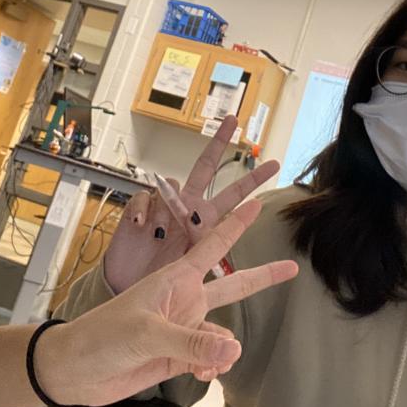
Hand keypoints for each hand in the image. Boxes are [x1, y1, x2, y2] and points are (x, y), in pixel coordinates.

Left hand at [35, 199, 297, 405]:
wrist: (77, 371)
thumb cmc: (102, 335)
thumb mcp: (147, 332)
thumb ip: (191, 341)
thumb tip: (233, 348)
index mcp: (175, 279)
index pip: (212, 246)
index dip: (235, 225)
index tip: (258, 205)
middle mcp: (184, 300)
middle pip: (233, 286)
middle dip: (262, 277)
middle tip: (291, 267)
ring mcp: (184, 328)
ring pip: (223, 334)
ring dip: (222, 348)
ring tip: (207, 362)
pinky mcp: (180, 355)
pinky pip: (212, 357)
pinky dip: (212, 366)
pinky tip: (202, 373)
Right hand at [103, 116, 279, 293]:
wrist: (130, 287)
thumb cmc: (163, 279)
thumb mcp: (192, 270)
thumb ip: (206, 251)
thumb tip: (208, 231)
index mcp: (206, 219)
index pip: (234, 195)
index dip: (252, 180)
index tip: (275, 164)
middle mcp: (187, 205)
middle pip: (205, 166)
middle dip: (218, 142)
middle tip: (232, 120)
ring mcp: (162, 205)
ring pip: (170, 182)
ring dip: (168, 206)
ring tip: (160, 235)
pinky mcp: (139, 209)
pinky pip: (143, 198)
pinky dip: (142, 211)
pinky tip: (141, 226)